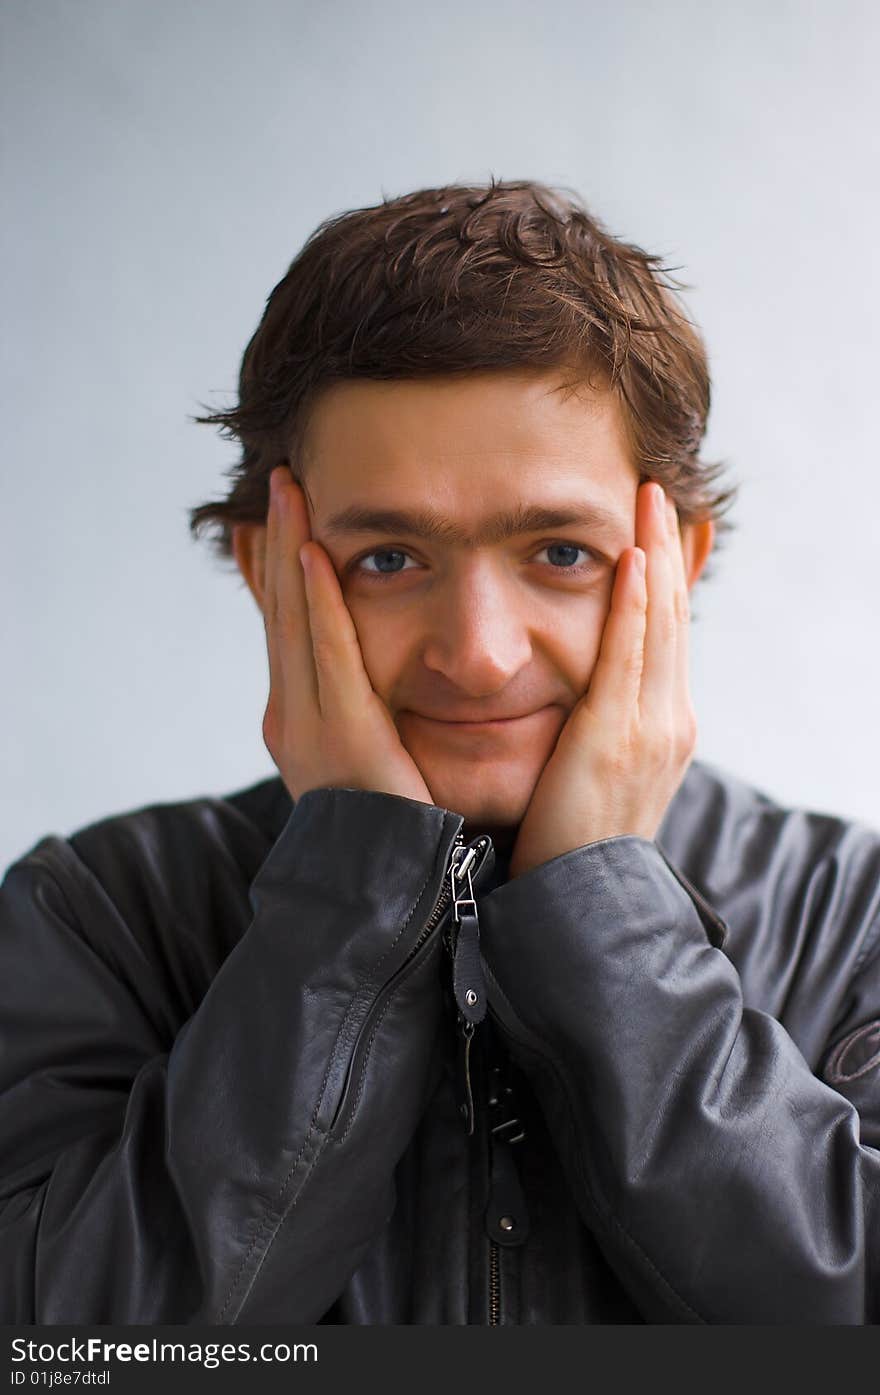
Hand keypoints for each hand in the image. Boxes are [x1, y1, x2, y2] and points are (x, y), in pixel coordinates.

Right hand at [261, 466, 434, 804]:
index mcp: (301, 722)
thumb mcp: (376, 763)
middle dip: (280, 542)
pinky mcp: (343, 735)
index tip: (273, 519)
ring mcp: (310, 726)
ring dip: (292, 550)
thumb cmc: (400, 834)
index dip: (279, 568)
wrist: (391, 899)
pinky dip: (320, 602)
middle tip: (281, 480)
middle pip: (283, 610)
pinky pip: (329, 655)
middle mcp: (293, 718)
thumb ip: (372, 717)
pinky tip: (318, 554)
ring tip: (290, 492)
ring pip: (296, 619)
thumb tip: (384, 685)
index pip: (287, 627)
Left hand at [507, 481, 695, 878]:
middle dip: (666, 551)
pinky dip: (635, 605)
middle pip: (673, 616)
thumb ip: (598, 728)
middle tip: (656, 492)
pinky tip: (631, 560)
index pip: (667, 634)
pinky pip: (630, 657)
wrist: (583, 904)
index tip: (654, 527)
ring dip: (654, 557)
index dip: (663, 577)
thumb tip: (582, 698)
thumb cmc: (577, 843)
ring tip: (648, 501)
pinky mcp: (619, 738)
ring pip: (660, 624)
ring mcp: (652, 728)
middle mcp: (669, 719)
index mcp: (663, 725)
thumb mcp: (599, 774)